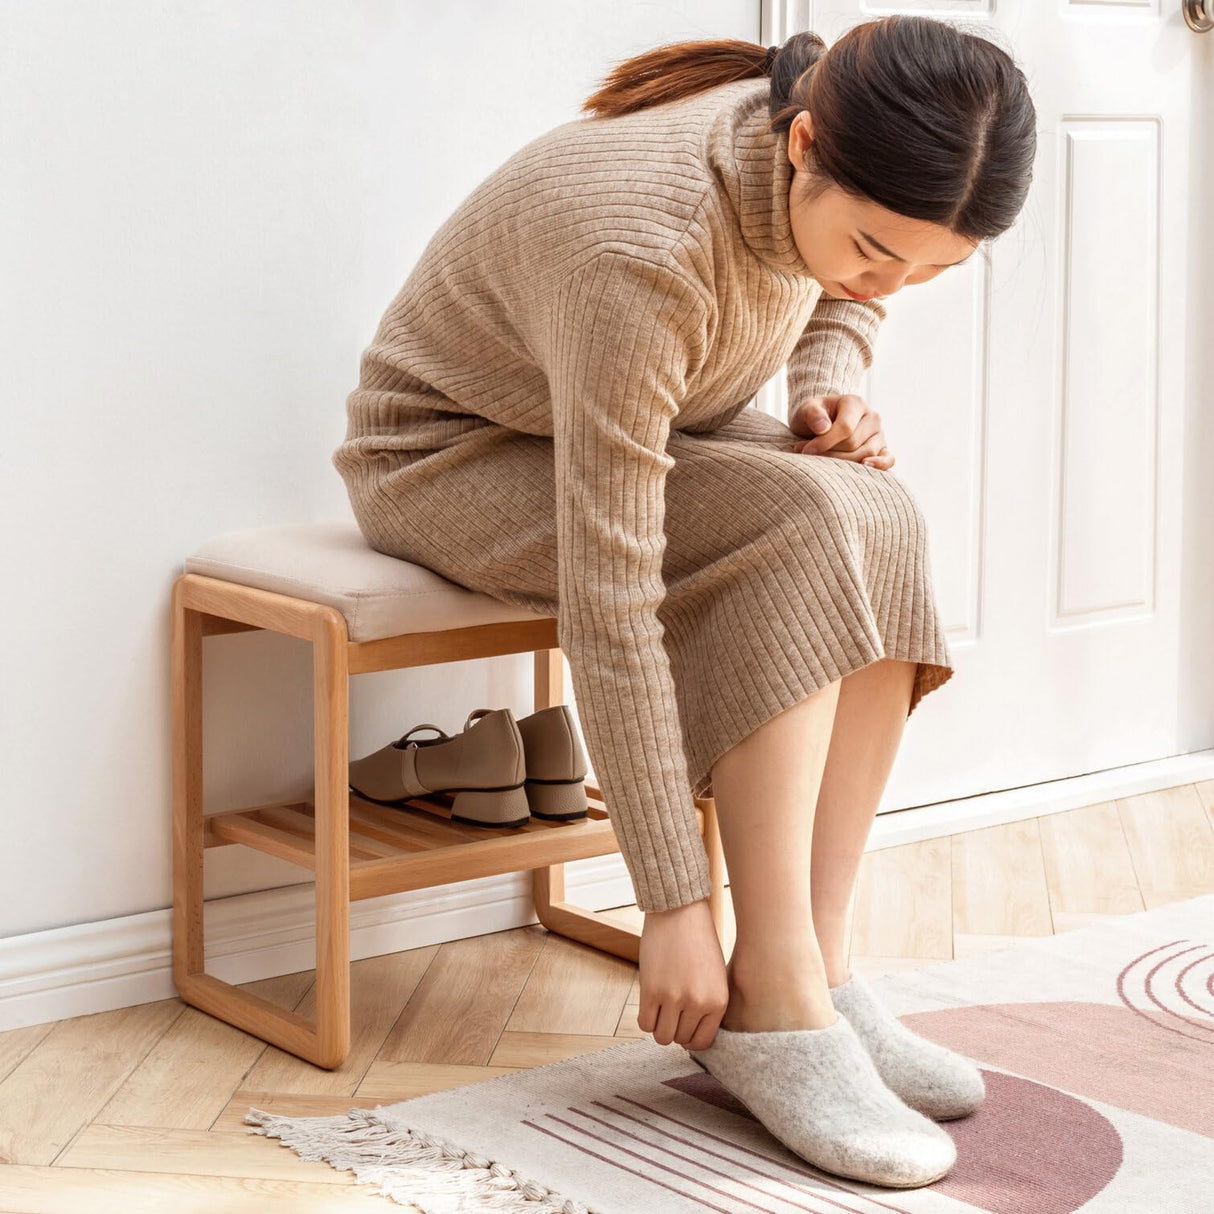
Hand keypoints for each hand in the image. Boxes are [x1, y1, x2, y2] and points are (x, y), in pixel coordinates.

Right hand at [637, 899, 728, 1048]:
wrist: (679, 911)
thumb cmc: (697, 941)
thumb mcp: (714, 976)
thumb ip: (707, 1004)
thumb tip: (691, 1036)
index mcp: (719, 1001)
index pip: (702, 1042)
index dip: (689, 1038)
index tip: (683, 1027)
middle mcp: (698, 1003)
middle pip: (680, 1039)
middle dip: (674, 1029)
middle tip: (670, 1012)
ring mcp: (674, 998)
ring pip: (662, 1036)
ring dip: (659, 1026)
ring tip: (660, 1008)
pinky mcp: (652, 990)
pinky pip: (645, 1024)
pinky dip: (646, 1019)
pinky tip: (649, 1003)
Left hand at [789, 394, 893, 469]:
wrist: (823, 422)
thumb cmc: (815, 416)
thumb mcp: (807, 409)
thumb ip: (812, 414)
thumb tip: (823, 428)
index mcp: (855, 403)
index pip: (845, 428)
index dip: (825, 442)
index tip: (805, 450)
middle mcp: (872, 417)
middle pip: (853, 444)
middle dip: (829, 452)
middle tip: (807, 453)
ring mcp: (879, 434)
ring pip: (865, 455)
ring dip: (841, 463)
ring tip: (821, 460)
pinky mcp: (882, 449)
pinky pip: (889, 459)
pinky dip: (880, 465)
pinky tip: (865, 466)